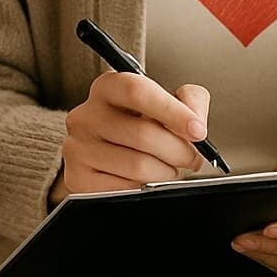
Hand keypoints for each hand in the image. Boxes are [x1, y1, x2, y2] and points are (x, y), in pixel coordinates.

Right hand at [57, 70, 209, 195]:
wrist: (108, 152)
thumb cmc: (140, 124)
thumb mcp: (167, 102)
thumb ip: (189, 100)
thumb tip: (195, 121)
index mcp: (107, 88)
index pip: (137, 91)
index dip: (172, 111)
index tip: (197, 130)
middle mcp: (86, 115)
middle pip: (143, 134)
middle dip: (179, 150)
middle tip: (191, 156)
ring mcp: (78, 148)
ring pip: (138, 166)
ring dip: (166, 171)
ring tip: (168, 167)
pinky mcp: (78, 178)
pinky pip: (125, 189)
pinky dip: (146, 188)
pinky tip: (147, 179)